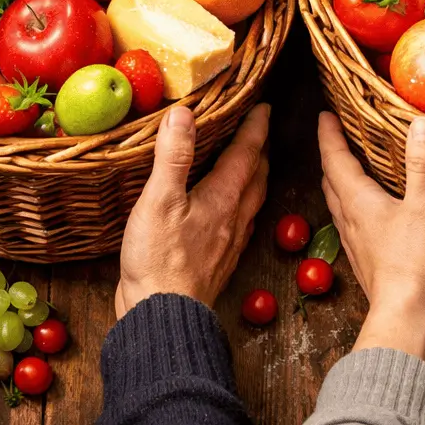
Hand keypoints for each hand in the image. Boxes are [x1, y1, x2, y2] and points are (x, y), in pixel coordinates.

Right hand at [115, 103, 269, 317]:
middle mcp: (234, 217)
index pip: (247, 153)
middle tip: (261, 129)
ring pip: (252, 199)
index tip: (264, 106)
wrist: (163, 318)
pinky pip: (242, 221)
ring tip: (252, 163)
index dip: (256, 127)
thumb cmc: (160, 261)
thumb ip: (173, 156)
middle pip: (257, 175)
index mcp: (224, 197)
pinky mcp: (219, 260)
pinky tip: (232, 209)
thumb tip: (184, 114)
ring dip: (256, 176)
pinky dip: (243, 203)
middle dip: (261, 149)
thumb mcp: (160, 200)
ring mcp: (229, 241)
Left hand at [319, 112, 424, 376]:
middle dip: (333, 158)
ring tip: (356, 170)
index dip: (329, 135)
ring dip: (346, 187)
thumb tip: (421, 123)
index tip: (324, 114)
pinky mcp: (384, 264)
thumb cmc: (413, 264)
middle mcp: (355, 222)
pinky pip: (367, 230)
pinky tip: (384, 213)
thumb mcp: (423, 206)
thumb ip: (423, 165)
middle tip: (337, 137)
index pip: (336, 160)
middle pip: (335, 183)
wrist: (416, 324)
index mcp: (357, 202)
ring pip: (347, 208)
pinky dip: (369, 212)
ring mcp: (367, 245)